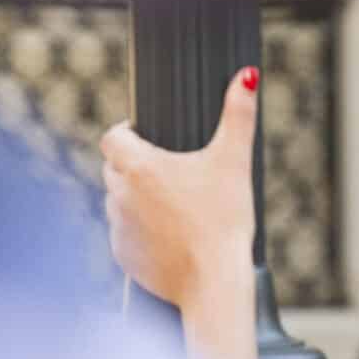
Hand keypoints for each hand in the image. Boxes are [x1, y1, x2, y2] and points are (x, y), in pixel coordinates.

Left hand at [101, 67, 258, 307]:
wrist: (214, 283)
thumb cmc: (225, 220)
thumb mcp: (235, 162)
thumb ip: (239, 114)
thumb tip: (247, 75)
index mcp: (139, 167)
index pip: (111, 138)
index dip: (126, 133)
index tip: (145, 137)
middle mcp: (120, 195)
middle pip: (114, 169)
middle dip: (134, 167)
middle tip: (169, 174)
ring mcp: (117, 228)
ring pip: (117, 203)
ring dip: (134, 199)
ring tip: (171, 207)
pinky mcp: (122, 257)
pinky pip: (123, 236)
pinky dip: (139, 233)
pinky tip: (168, 237)